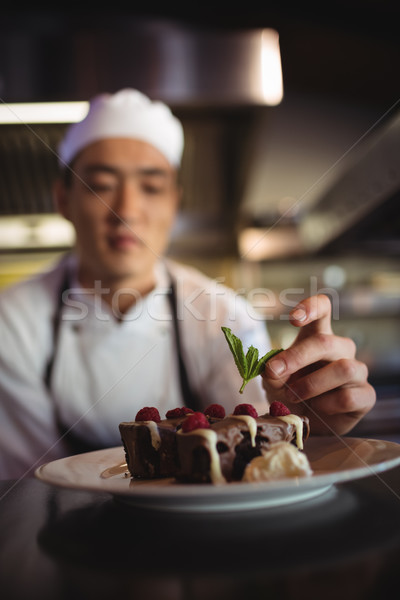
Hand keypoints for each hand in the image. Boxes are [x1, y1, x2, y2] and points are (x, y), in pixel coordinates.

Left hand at [262, 294, 375, 434]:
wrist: (305, 422)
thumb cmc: (290, 392)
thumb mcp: (275, 379)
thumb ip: (273, 371)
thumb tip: (273, 369)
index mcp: (318, 335)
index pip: (323, 308)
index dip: (312, 308)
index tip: (293, 319)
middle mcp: (341, 350)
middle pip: (327, 342)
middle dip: (298, 357)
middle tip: (275, 371)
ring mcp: (357, 371)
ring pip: (344, 368)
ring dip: (313, 384)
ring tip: (294, 396)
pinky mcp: (366, 395)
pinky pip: (349, 397)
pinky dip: (327, 405)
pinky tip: (318, 408)